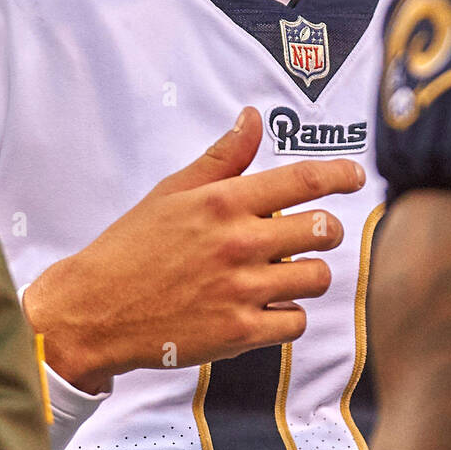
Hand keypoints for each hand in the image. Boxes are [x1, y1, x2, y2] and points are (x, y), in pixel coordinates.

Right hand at [22, 107, 360, 392]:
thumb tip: (253, 117)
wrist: (94, 309)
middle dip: (327, 230)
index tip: (356, 177)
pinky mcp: (238, 332)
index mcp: (224, 201)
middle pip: (323, 229)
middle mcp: (239, 242)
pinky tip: (268, 308)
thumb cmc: (133, 246)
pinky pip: (296, 322)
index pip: (304, 180)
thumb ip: (222, 157)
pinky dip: (289, 315)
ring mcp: (241, 290)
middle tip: (314, 234)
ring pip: (317, 277)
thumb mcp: (174, 191)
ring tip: (286, 273)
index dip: (341, 175)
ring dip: (310, 274)